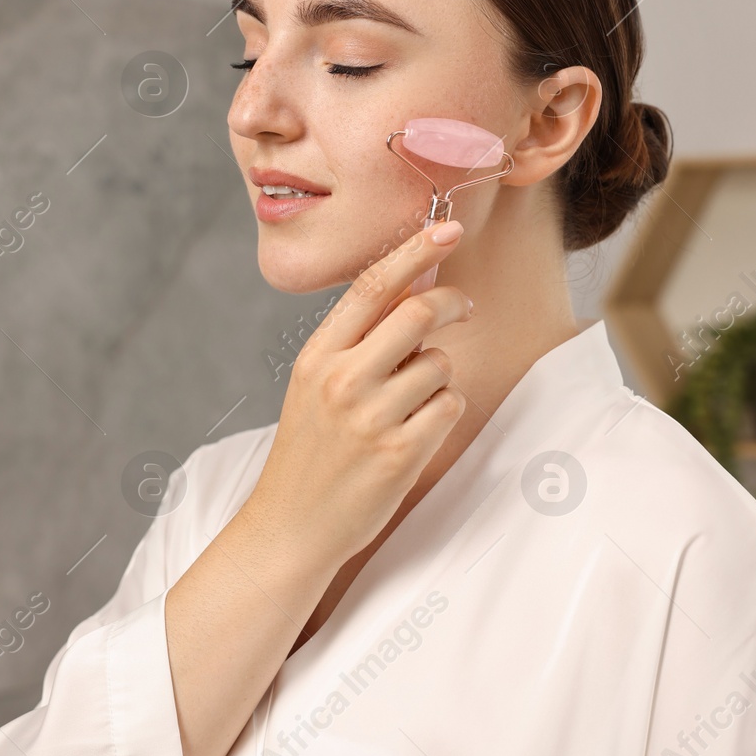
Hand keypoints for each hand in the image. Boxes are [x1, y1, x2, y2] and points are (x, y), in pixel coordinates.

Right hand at [244, 220, 473, 566]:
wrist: (291, 526)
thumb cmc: (310, 452)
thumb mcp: (314, 386)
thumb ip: (356, 342)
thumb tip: (414, 292)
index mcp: (317, 356)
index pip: (372, 286)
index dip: (415, 251)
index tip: (446, 229)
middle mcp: (342, 380)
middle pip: (418, 313)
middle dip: (452, 302)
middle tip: (464, 306)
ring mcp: (372, 417)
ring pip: (440, 364)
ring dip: (440, 376)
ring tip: (410, 404)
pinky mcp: (401, 453)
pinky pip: (449, 406)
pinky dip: (444, 411)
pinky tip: (417, 432)